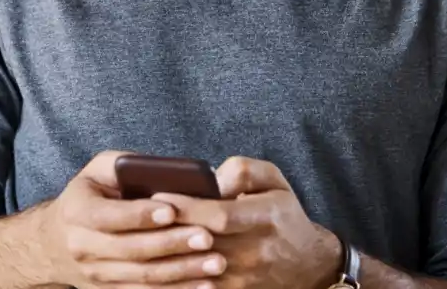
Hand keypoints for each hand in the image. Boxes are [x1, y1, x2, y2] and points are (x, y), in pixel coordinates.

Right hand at [41, 150, 229, 287]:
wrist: (56, 240)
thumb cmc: (90, 195)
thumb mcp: (98, 170)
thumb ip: (127, 164)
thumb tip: (170, 171)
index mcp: (77, 210)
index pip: (108, 215)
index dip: (140, 215)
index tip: (173, 210)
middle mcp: (82, 246)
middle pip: (131, 249)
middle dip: (172, 244)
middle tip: (207, 237)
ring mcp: (95, 275)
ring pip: (142, 277)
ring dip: (182, 272)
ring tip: (216, 263)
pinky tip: (205, 285)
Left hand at [151, 157, 341, 288]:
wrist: (308, 264)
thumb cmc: (282, 213)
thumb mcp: (273, 180)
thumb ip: (243, 170)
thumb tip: (214, 179)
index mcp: (266, 217)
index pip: (220, 215)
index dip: (187, 208)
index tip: (158, 197)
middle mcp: (258, 250)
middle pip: (204, 244)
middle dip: (169, 230)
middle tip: (138, 217)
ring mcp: (248, 278)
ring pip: (198, 270)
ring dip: (168, 257)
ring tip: (140, 240)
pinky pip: (202, 288)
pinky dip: (178, 279)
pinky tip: (156, 264)